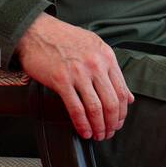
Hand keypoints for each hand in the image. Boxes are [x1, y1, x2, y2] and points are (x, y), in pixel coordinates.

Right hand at [15, 13, 133, 140]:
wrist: (37, 31)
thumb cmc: (64, 38)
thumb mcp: (95, 47)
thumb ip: (112, 70)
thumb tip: (128, 95)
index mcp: (107, 57)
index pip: (122, 90)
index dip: (122, 112)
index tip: (119, 121)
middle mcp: (96, 65)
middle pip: (112, 102)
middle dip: (112, 123)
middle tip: (109, 133)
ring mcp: (79, 73)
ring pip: (95, 108)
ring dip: (99, 127)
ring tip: (98, 135)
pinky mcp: (61, 81)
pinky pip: (76, 109)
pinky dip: (82, 124)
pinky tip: (84, 131)